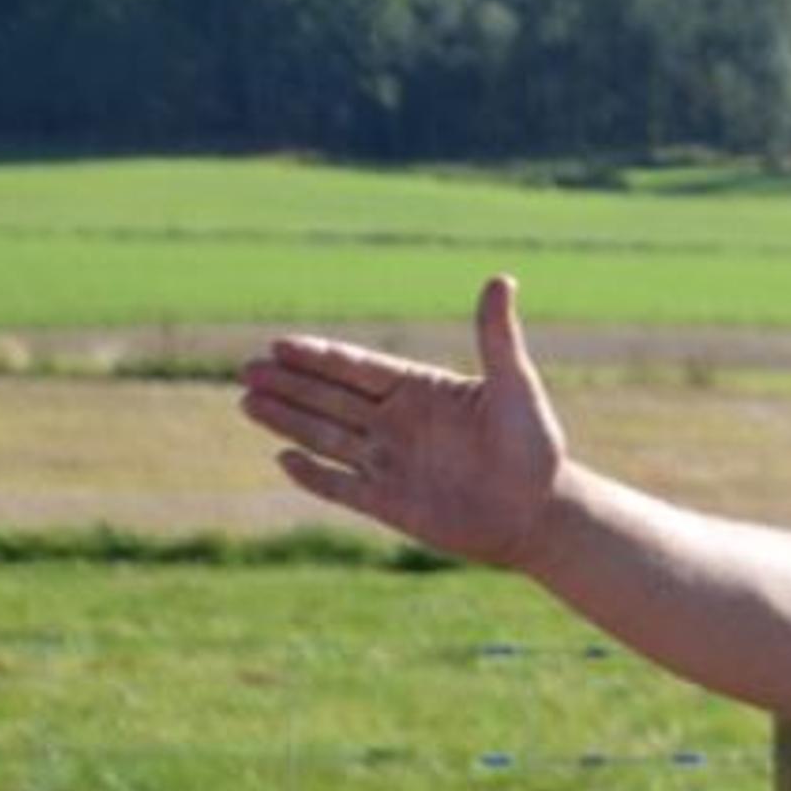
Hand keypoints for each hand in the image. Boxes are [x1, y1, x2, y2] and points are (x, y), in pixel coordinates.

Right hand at [238, 275, 568, 567]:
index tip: (282, 343)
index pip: (360, 369)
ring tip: (248, 400)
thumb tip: (501, 278)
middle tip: (248, 368)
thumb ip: (496, 337)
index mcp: (421, 391)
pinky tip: (283, 459)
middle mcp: (398, 424)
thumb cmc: (535, 446)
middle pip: (332, 399)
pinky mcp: (390, 503)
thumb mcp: (516, 387)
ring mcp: (391, 464)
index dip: (321, 357)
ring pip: (328, 438)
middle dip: (291, 384)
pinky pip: (342, 487)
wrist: (543, 513)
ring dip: (288, 420)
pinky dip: (313, 475)